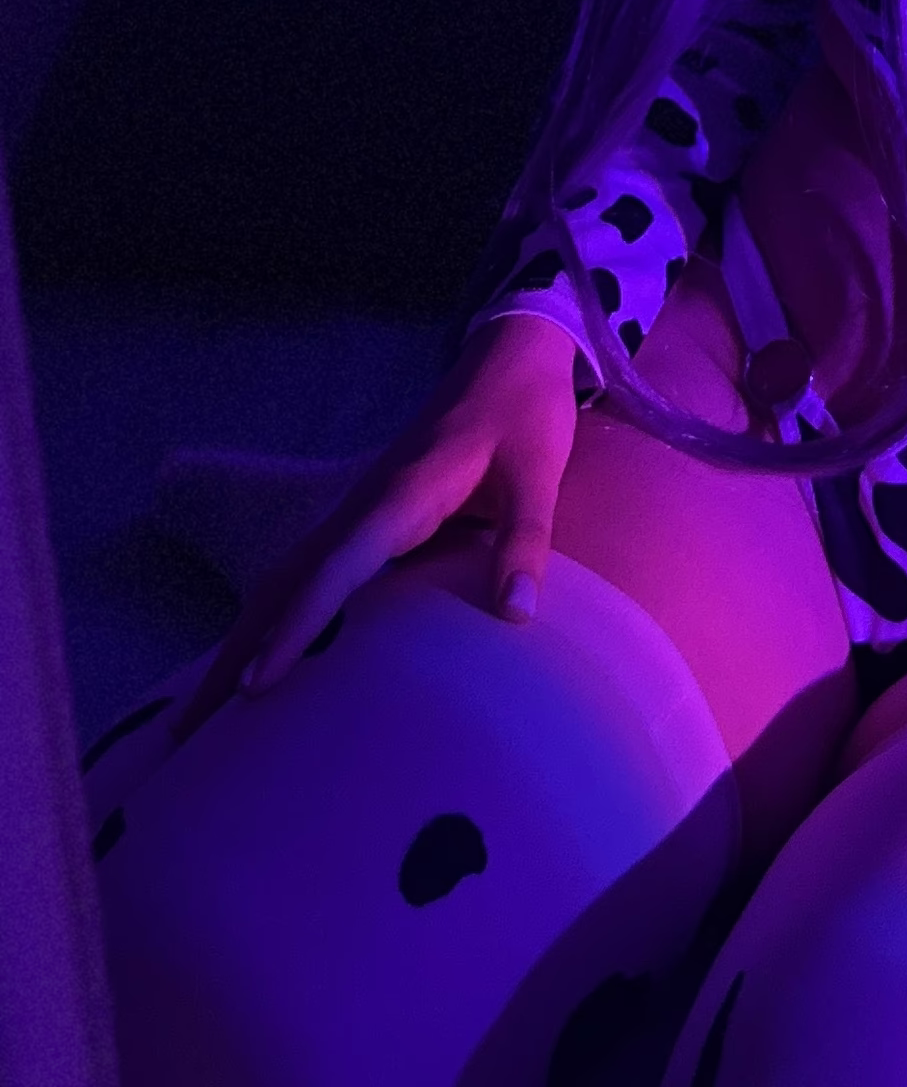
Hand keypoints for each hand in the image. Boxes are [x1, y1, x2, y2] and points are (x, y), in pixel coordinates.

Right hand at [167, 311, 579, 745]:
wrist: (509, 357)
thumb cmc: (524, 414)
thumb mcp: (538, 472)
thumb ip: (525, 541)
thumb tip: (516, 617)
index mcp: (399, 497)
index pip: (334, 570)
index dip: (294, 628)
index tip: (252, 686)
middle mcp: (363, 506)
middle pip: (284, 583)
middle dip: (236, 651)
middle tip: (187, 730)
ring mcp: (359, 510)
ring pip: (286, 579)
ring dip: (244, 638)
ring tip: (203, 714)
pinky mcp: (368, 516)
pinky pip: (307, 573)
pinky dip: (275, 617)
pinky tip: (264, 657)